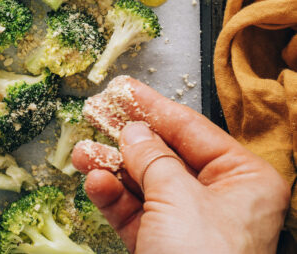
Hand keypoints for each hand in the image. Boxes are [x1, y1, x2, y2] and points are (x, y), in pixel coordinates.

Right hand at [72, 77, 289, 253]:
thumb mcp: (176, 197)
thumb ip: (150, 156)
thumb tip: (132, 129)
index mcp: (245, 179)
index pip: (192, 129)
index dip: (153, 107)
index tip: (123, 88)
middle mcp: (221, 199)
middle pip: (164, 154)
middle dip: (125, 138)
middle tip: (94, 115)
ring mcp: (191, 226)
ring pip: (145, 183)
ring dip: (111, 167)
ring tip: (80, 153)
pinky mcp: (165, 248)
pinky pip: (136, 213)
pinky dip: (113, 198)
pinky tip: (93, 183)